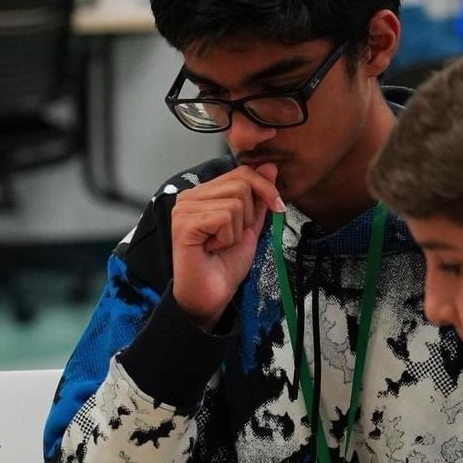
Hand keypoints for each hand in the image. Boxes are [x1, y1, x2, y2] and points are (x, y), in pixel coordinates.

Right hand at [169, 162, 283, 328]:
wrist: (212, 296)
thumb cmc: (225, 265)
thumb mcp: (250, 226)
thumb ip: (259, 198)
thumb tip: (270, 166)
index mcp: (203, 193)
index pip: (242, 172)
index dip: (264, 189)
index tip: (277, 208)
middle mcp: (189, 196)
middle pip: (241, 184)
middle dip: (249, 215)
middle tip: (232, 237)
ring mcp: (184, 208)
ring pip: (235, 202)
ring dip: (236, 230)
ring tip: (220, 244)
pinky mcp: (184, 223)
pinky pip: (224, 217)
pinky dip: (227, 238)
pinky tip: (212, 249)